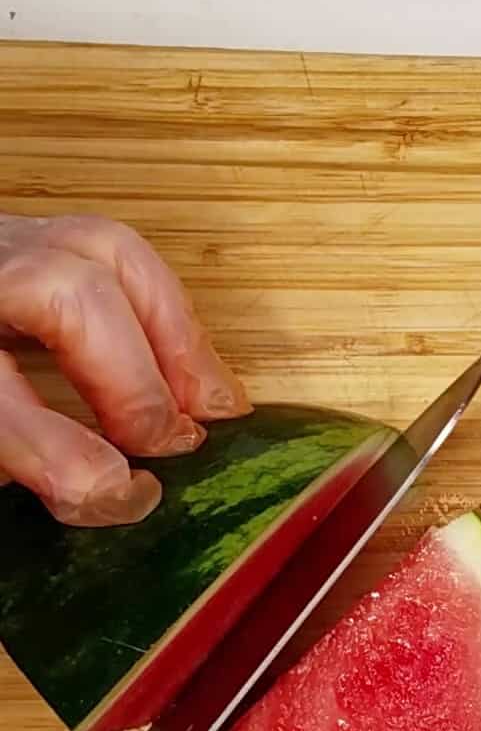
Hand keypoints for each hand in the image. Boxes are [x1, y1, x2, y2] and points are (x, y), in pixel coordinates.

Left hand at [0, 213, 249, 524]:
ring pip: (102, 252)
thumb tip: (105, 489)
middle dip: (132, 379)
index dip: (59, 449)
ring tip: (210, 409)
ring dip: (175, 337)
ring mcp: (2, 243)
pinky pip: (116, 251)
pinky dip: (169, 314)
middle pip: (63, 294)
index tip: (115, 495)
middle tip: (164, 451)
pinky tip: (196, 372)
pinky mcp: (31, 235)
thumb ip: (19, 456)